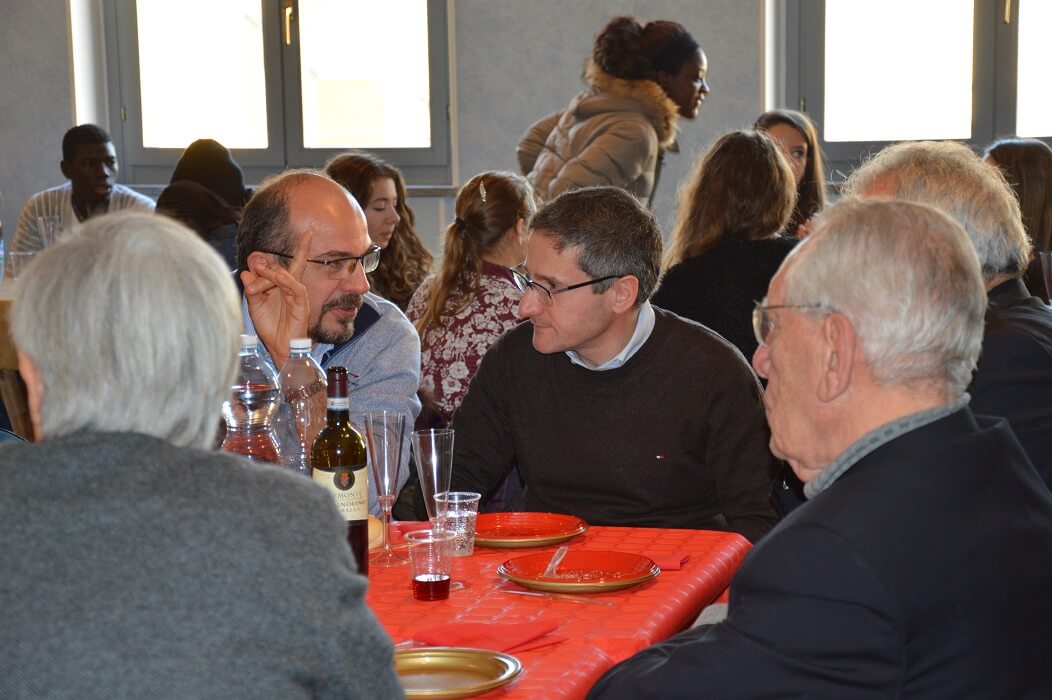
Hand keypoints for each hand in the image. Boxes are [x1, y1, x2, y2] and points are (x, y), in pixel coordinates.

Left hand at [241, 231, 312, 367]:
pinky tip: (280, 277)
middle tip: (254, 266)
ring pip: (288, 276)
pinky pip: (298, 289)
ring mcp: (297, 296)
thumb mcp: (255, 306)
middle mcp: (290, 288)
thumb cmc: (270, 327)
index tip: (253, 262)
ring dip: (272, 272)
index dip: (264, 261)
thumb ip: (252, 289)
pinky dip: (289, 281)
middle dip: (267, 266)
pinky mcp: (302, 305)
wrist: (279, 348)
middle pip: (285, 266)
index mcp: (280, 287)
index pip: (278, 266)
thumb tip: (245, 272)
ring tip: (261, 271)